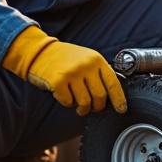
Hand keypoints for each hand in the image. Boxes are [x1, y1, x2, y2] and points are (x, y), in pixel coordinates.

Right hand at [3, 26, 126, 114]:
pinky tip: (65, 96)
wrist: (40, 51)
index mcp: (96, 59)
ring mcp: (72, 73)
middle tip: (91, 107)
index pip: (113, 83)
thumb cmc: (65, 59)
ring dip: (82, 108)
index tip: (121, 110)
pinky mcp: (58, 81)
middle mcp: (86, 65)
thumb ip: (98, 74)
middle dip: (97, 107)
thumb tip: (111, 98)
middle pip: (100, 96)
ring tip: (77, 104)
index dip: (119, 99)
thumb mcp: (86, 59)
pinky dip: (67, 103)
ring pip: (85, 102)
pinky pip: (68, 102)